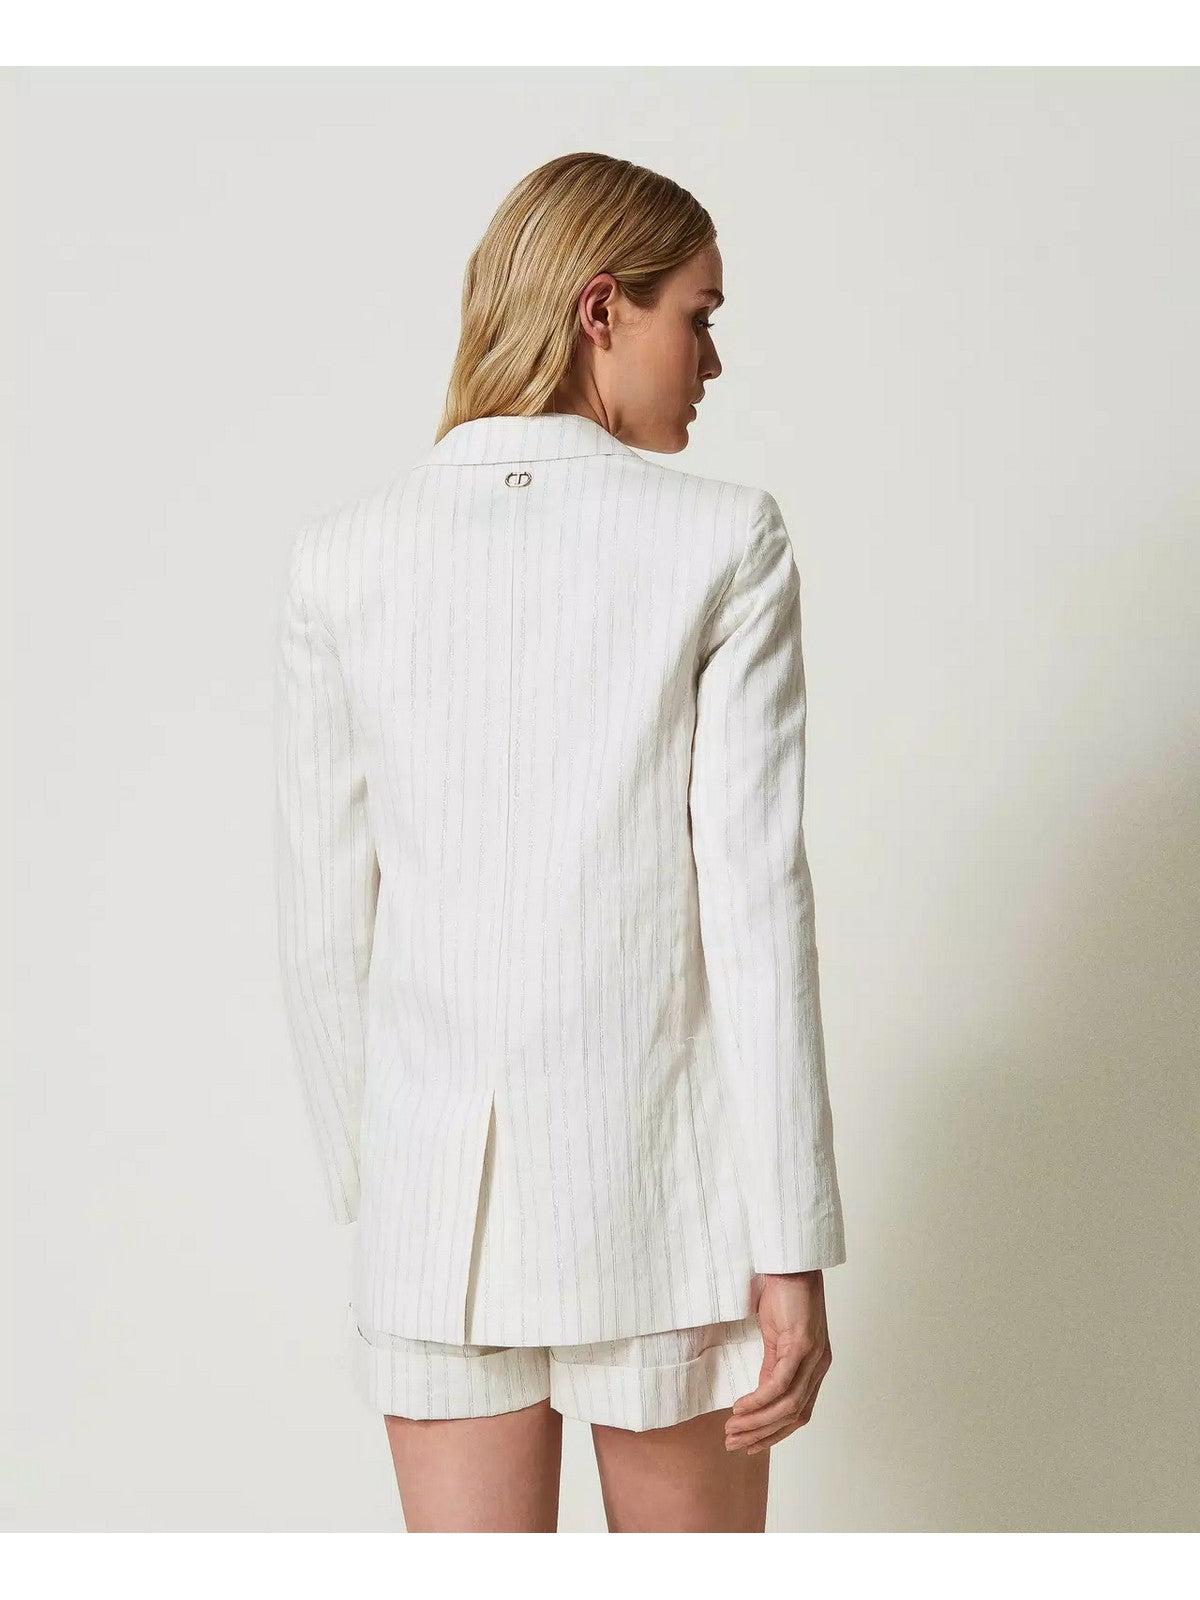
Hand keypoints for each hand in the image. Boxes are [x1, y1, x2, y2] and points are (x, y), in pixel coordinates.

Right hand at [724, 1270, 832, 1454]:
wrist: (789, 1263)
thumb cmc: (782, 1296)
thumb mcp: (775, 1339)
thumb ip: (772, 1367)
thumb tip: (760, 1397)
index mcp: (815, 1367)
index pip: (798, 1414)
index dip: (774, 1434)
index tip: (749, 1445)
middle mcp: (819, 1367)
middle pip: (793, 1417)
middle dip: (762, 1435)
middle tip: (733, 1444)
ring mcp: (814, 1357)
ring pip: (787, 1406)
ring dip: (757, 1422)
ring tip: (732, 1429)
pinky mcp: (803, 1345)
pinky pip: (780, 1383)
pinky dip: (760, 1400)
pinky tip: (741, 1407)